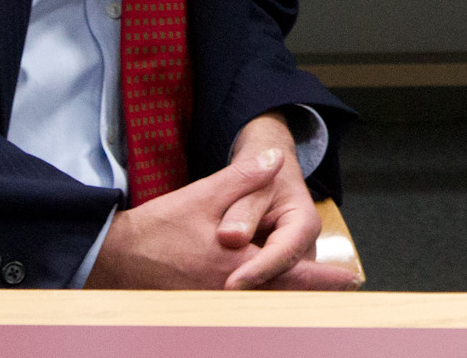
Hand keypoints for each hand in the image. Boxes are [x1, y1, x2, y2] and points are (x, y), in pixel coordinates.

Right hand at [85, 114, 357, 289]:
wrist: (113, 258)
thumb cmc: (158, 228)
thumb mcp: (203, 195)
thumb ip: (243, 178)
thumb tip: (276, 160)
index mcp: (234, 267)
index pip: (289, 273)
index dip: (323, 276)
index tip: (352, 277)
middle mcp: (228, 294)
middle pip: (282, 295)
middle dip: (313, 289)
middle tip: (346, 284)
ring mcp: (215, 304)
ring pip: (264, 302)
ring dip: (290, 292)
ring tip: (319, 286)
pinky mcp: (204, 306)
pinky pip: (244, 305)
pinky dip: (265, 296)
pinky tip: (276, 288)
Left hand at [218, 111, 359, 290]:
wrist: (268, 174)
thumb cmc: (262, 178)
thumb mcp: (253, 186)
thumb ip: (243, 211)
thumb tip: (230, 237)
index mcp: (304, 224)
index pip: (283, 253)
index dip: (258, 270)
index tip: (231, 284)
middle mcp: (304, 249)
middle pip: (281, 277)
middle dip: (253, 289)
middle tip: (219, 301)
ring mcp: (292, 263)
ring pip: (273, 285)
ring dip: (248, 293)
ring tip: (215, 303)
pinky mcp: (277, 271)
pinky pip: (263, 285)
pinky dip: (244, 290)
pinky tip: (217, 297)